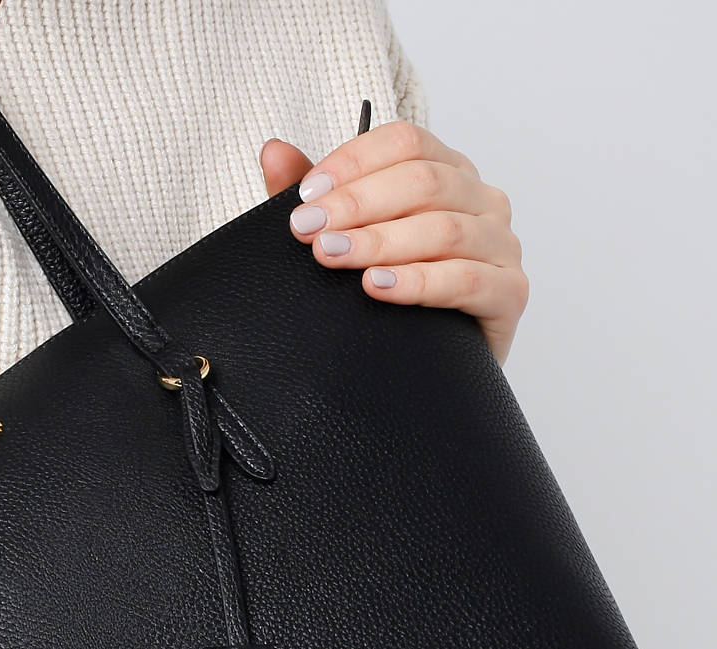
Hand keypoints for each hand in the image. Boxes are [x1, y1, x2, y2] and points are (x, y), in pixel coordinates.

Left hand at [261, 121, 528, 365]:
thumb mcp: (348, 240)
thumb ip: (317, 199)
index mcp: (447, 172)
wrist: (431, 371)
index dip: (354, 162)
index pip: (406, 142)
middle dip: (357, 205)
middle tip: (309, 231)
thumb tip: (272, 152)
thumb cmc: (390, 297)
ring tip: (332, 256)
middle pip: (424, 181)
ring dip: (380, 241)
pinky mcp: (509, 293)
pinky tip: (376, 287)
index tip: (305, 196)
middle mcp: (481, 199)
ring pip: (443, 228)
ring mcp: (500, 244)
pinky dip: (417, 283)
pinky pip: (464, 280)